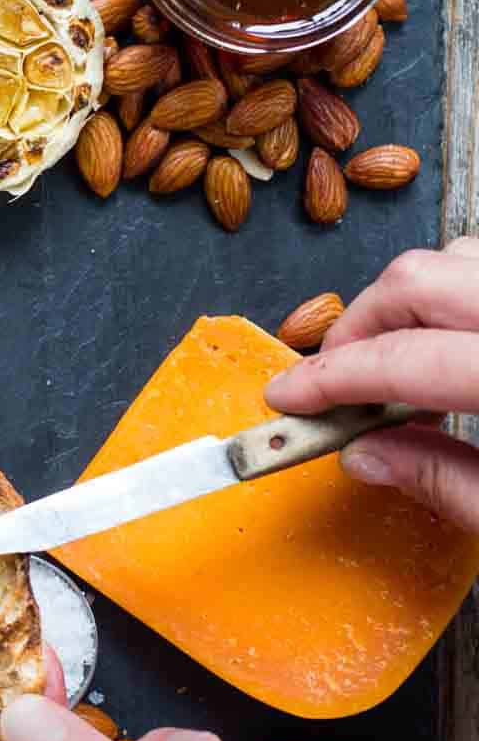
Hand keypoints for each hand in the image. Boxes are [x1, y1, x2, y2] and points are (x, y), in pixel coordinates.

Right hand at [266, 239, 478, 527]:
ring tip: (396, 362)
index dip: (330, 380)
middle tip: (332, 383)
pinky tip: (451, 345)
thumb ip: (448, 483)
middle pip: (414, 282)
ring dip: (407, 302)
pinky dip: (453, 293)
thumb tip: (366, 456)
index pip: (401, 359)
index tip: (287, 400)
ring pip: (453, 257)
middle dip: (356, 328)